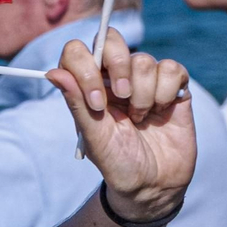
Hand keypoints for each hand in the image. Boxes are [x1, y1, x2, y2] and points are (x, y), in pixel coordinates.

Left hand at [47, 29, 195, 221]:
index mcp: (89, 87)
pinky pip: (171, 68)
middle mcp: (115, 77)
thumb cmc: (118, 164)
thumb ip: (76, 104)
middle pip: (111, 39)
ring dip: (144, 95)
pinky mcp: (173, 85)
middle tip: (123, 99)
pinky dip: (166, 92)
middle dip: (118, 67)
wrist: (154, 186)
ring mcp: (145, 79)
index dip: (86, 68)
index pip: (78, 51)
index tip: (96, 102)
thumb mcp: (94, 138)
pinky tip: (162, 111)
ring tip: (142, 119)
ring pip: (144, 60)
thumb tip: (53, 73)